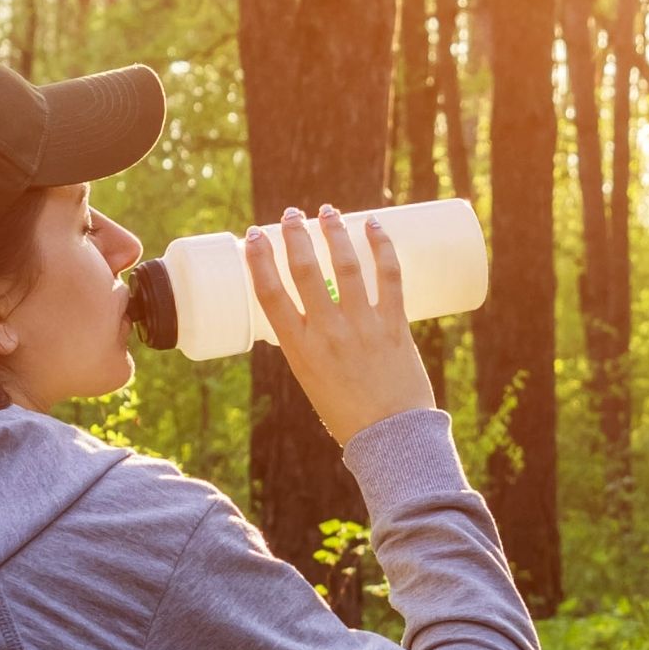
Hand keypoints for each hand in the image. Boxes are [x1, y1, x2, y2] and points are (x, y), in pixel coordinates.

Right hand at [243, 206, 437, 446]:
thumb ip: (311, 344)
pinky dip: (381, 246)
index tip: (254, 237)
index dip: (259, 260)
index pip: (269, 294)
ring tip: (327, 211)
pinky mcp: (394, 325)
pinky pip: (389, 276)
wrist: (391, 437)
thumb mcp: (312, 379)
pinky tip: (374, 225)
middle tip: (291, 215)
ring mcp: (363, 326)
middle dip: (295, 235)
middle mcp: (328, 333)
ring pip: (346, 265)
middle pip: (305, 271)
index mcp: (299, 350)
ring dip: (335, 232)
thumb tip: (316, 309)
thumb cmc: (347, 413)